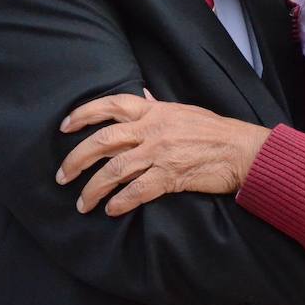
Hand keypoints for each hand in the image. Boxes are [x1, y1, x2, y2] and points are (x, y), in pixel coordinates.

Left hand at [56, 94, 271, 216]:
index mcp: (154, 110)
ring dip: (93, 189)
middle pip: (102, 141)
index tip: (64, 127)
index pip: (110, 105)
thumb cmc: (214, 130)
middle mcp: (152, 128)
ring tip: (82, 203)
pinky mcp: (171, 175)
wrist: (242, 150)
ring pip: (114, 170)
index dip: (83, 114)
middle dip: (76, 160)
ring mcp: (160, 152)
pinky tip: (111, 209)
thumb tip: (141, 95)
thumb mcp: (183, 110)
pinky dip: (120, 202)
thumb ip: (157, 105)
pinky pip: (137, 190)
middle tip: (62, 176)